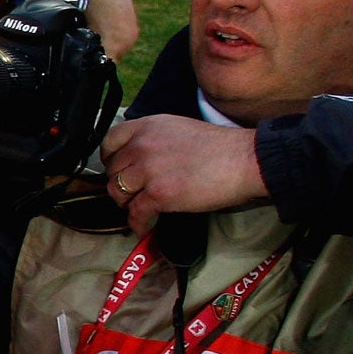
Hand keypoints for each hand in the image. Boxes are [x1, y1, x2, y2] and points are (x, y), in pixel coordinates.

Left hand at [101, 114, 267, 234]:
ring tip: (138, 208)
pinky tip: (145, 226)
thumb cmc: (219, 147)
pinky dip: (138, 223)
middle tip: (132, 193)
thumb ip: (153, 140)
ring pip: (117, 192)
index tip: (115, 168)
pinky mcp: (159, 194)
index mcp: (147, 126)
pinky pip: (136, 213)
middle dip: (120, 184)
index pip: (110, 141)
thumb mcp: (177, 129)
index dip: (109, 158)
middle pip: (112, 170)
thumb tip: (138, 159)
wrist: (244, 160)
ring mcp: (149, 170)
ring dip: (126, 203)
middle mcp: (142, 146)